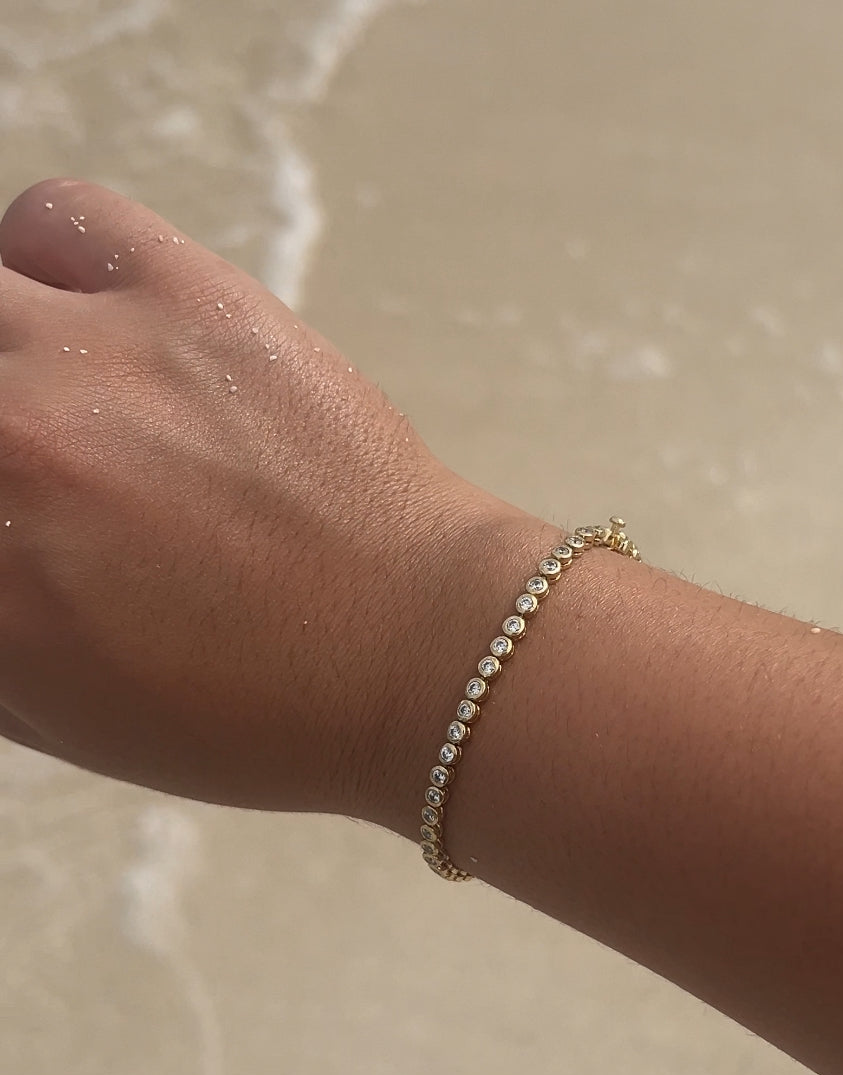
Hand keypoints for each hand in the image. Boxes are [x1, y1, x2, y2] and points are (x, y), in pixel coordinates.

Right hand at [0, 178, 501, 819]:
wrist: (422, 650)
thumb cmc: (260, 710)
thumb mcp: (63, 708)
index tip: (2, 505)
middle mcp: (7, 448)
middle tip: (25, 454)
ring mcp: (94, 357)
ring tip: (42, 389)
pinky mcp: (195, 299)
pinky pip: (57, 219)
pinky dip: (44, 257)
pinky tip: (84, 316)